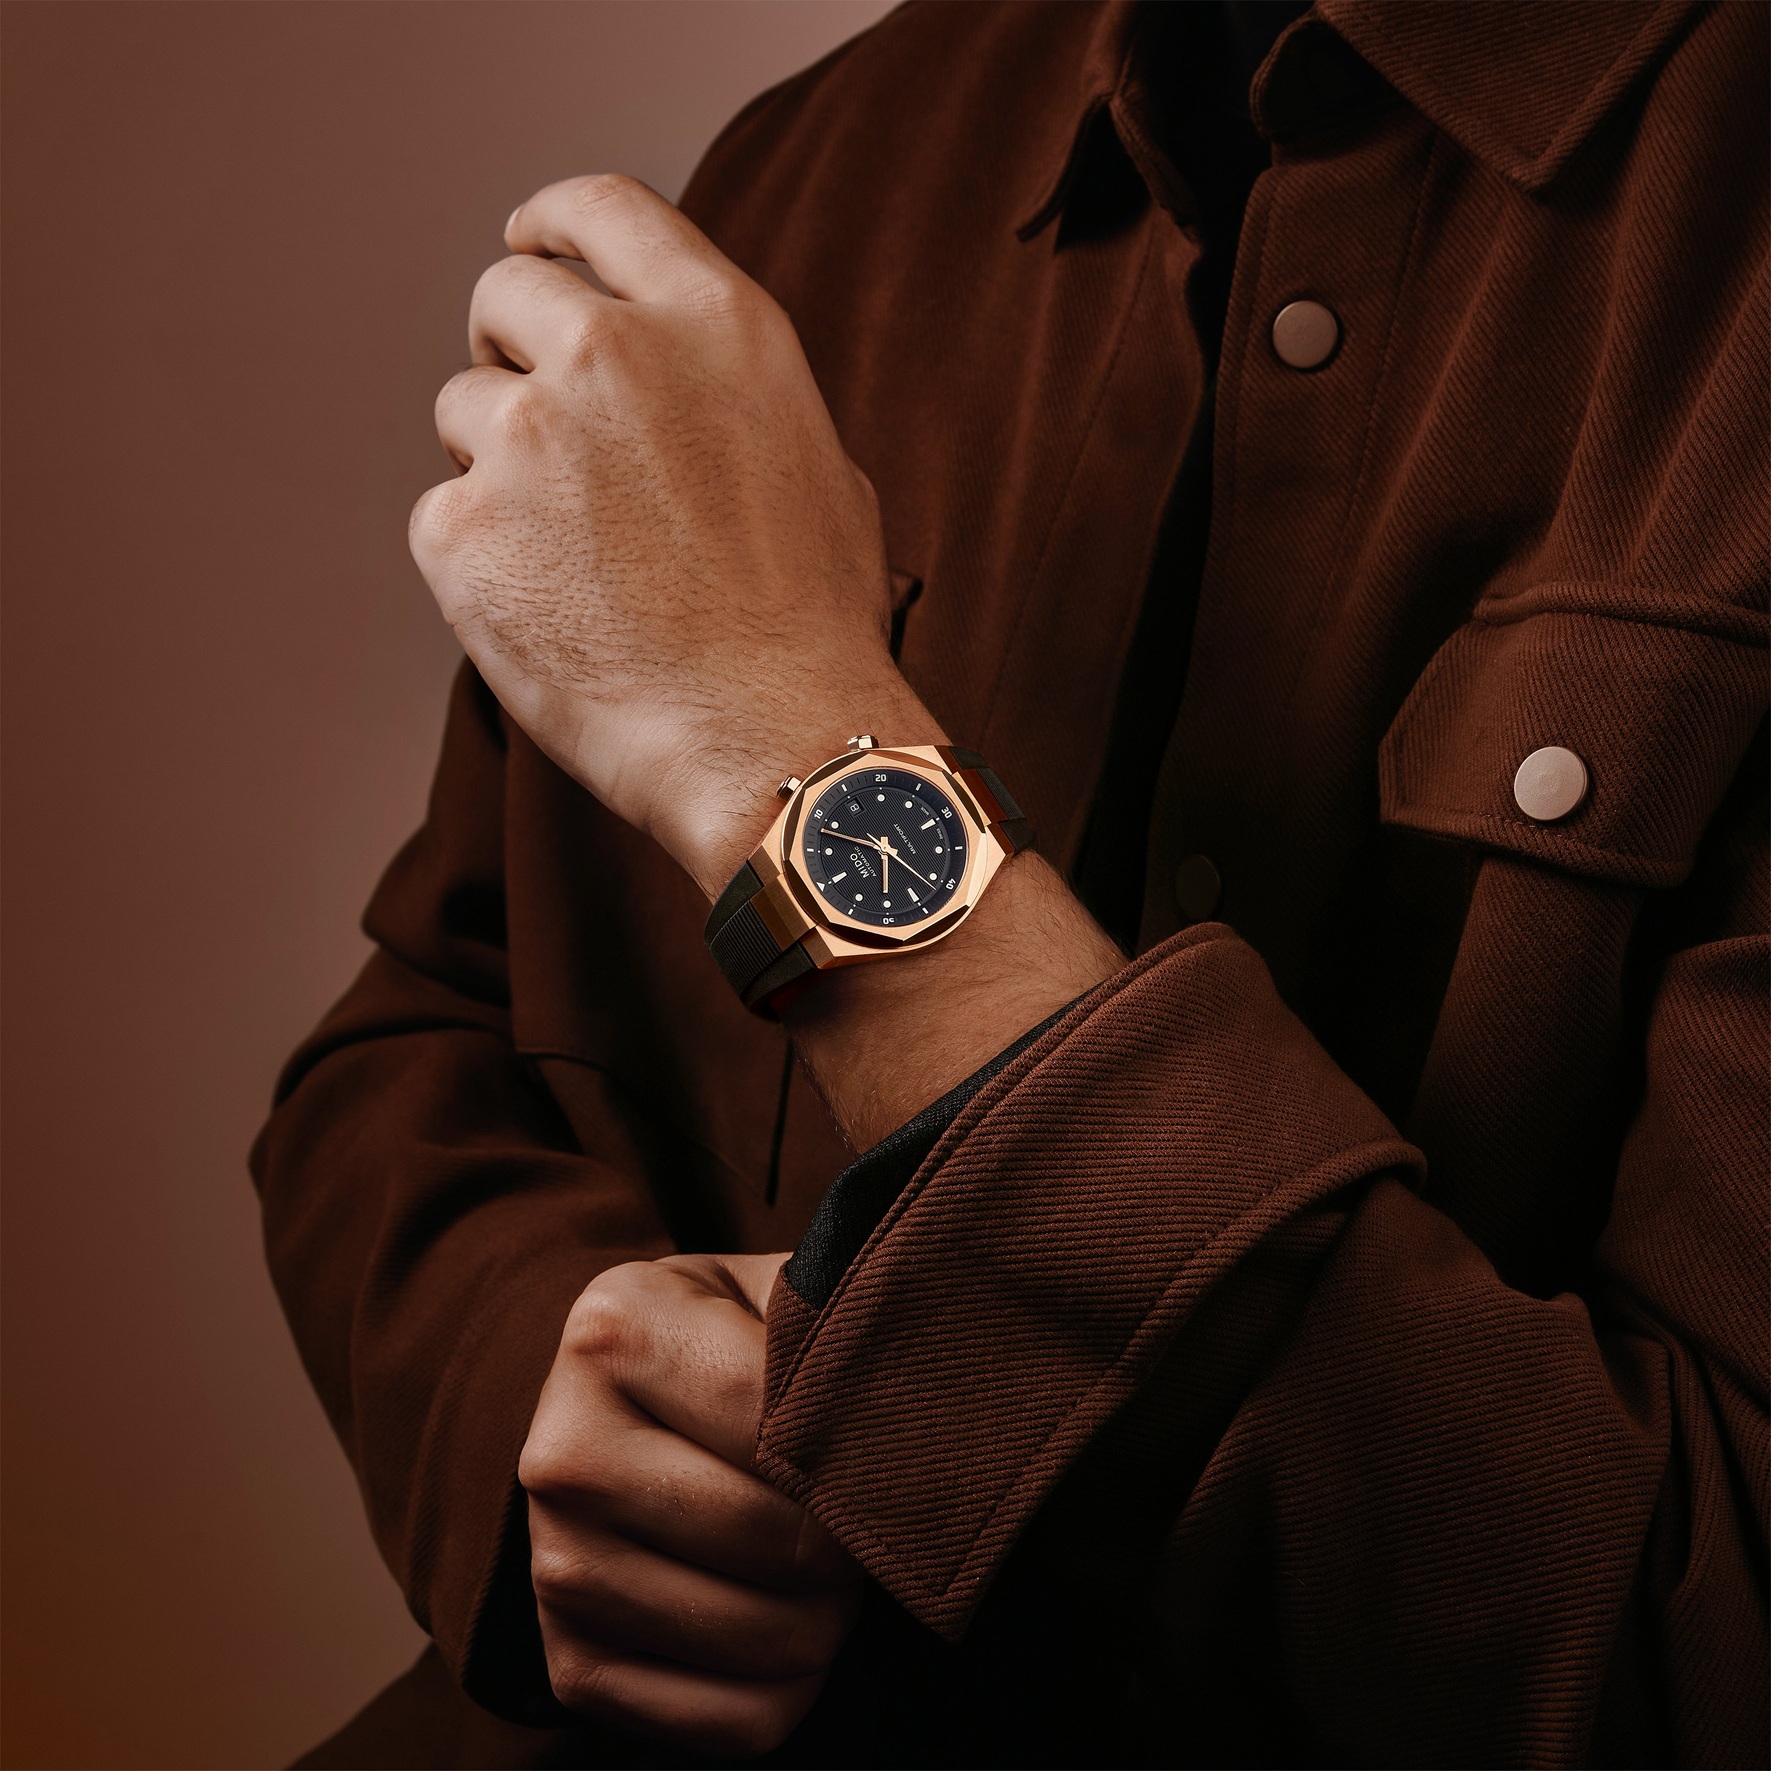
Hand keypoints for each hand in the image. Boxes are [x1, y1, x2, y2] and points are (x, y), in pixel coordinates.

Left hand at [409, 174, 943, 897]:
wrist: (780, 745)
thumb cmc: (814, 629)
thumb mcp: (815, 462)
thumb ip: (724, 389)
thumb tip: (672, 376)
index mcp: (714, 323)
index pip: (598, 208)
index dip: (552, 225)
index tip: (530, 246)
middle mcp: (615, 356)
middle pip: (506, 295)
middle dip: (514, 351)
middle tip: (544, 433)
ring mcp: (530, 441)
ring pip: (464, 411)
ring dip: (501, 467)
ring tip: (580, 563)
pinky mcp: (464, 532)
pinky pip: (441, 516)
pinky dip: (480, 561)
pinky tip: (555, 617)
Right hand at [520, 1253, 862, 1755]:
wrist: (623, 1409)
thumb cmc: (729, 1342)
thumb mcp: (771, 1297)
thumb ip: (836, 1330)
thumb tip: (919, 1410)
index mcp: (613, 1329)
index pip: (780, 1424)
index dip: (863, 1454)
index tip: (896, 1449)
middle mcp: (563, 1453)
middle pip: (775, 1538)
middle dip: (852, 1539)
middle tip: (864, 1512)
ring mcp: (555, 1567)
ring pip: (766, 1637)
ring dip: (831, 1614)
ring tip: (828, 1560)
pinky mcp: (572, 1664)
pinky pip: (740, 1720)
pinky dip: (797, 1687)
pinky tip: (789, 1617)